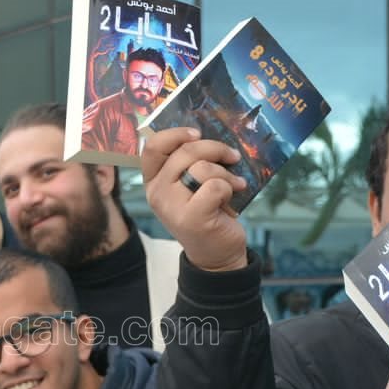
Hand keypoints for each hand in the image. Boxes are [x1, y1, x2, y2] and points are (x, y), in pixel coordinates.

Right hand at [139, 127, 249, 272]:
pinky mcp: (191, 218)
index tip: (197, 134)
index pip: (153, 147)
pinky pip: (214, 186)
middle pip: (184, 152)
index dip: (176, 134)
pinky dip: (228, 188)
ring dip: (226, 173)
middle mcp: (157, 193)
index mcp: (154, 181)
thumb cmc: (207, 214)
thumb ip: (189, 164)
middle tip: (232, 156)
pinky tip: (230, 198)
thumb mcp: (191, 186)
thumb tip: (208, 136)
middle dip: (215, 149)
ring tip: (234, 184)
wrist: (216, 254)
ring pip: (201, 168)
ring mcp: (171, 206)